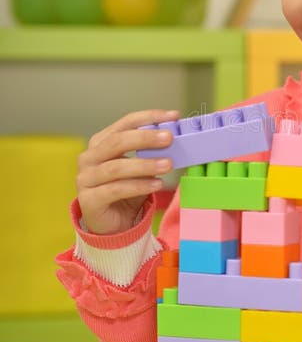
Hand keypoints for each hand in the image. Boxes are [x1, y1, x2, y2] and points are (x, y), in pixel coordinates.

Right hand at [76, 109, 179, 235]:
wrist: (114, 225)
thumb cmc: (127, 191)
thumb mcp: (141, 168)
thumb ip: (152, 153)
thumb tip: (175, 138)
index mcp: (101, 143)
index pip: (125, 123)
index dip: (149, 117)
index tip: (173, 116)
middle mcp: (89, 157)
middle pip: (117, 141)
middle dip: (145, 138)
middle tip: (169, 138)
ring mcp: (85, 179)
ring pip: (117, 167)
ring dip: (145, 164)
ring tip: (168, 164)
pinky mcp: (88, 200)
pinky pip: (116, 189)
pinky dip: (139, 186)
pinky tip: (157, 184)